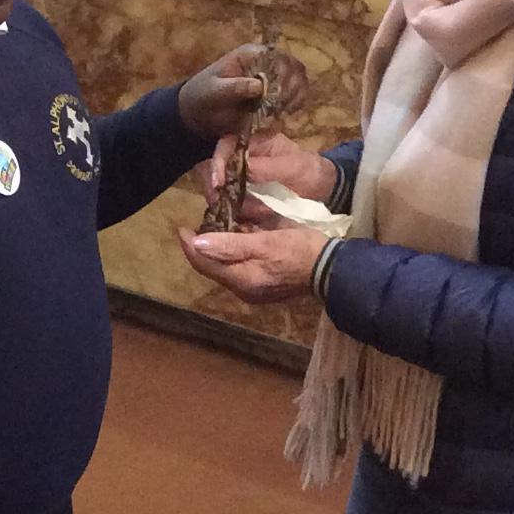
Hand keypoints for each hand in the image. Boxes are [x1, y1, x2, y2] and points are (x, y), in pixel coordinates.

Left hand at [177, 43, 310, 139]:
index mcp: (251, 54)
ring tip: (281, 113)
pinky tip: (284, 115)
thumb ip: (234, 87)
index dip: (282, 75)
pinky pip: (298, 95)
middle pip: (294, 67)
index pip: (277, 57)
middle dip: (291, 89)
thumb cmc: (203, 97)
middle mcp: (267, 61)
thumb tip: (258, 86)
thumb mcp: (213, 91)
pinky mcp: (280, 92)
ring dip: (296, 97)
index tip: (276, 95)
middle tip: (279, 108)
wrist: (201, 112)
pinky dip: (296, 105)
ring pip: (300, 80)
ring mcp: (276, 76)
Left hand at [179, 222, 325, 303]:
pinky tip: (238, 238)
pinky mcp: (265, 285)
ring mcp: (255, 290)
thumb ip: (230, 244)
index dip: (189, 245)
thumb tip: (197, 243)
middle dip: (202, 248)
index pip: (204, 264)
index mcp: (241, 280)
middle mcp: (244, 290)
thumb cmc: (299, 251)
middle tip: (198, 224)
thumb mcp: (265, 242)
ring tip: (215, 227)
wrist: (332, 270)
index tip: (181, 227)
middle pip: (213, 268)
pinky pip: (240, 269)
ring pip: (226, 268)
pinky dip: (234, 253)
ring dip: (218, 250)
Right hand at [204, 128, 336, 212]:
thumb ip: (265, 167)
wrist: (325, 190)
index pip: (226, 146)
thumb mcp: (292, 167)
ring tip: (240, 212)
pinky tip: (244, 218)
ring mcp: (243, 176)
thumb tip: (239, 169)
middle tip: (218, 202)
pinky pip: (232, 201)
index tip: (217, 183)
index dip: (217, 163)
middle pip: (215, 166)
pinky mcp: (246, 194)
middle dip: (215, 185)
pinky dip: (235, 210)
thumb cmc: (311, 172)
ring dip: (226, 200)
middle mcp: (244, 157)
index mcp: (255, 142)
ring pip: (220, 186)